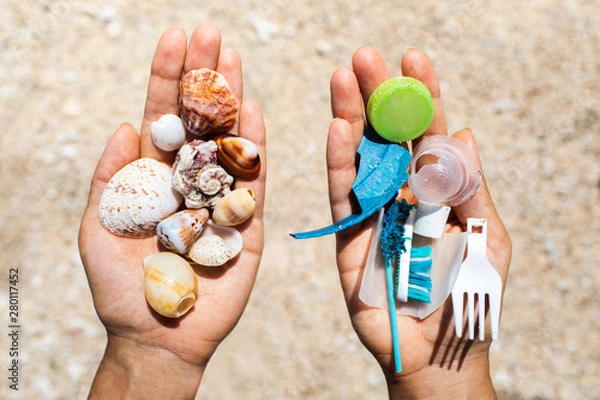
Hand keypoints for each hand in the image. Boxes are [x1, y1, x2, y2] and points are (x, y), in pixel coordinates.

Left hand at [78, 24, 265, 398]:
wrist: (159, 334)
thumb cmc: (122, 286)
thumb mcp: (98, 227)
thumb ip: (111, 177)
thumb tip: (124, 126)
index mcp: (153, 175)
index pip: (161, 116)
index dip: (167, 78)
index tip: (175, 38)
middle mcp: (189, 179)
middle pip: (198, 119)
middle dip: (204, 76)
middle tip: (212, 34)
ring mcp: (220, 197)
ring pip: (228, 140)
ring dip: (233, 99)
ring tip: (235, 57)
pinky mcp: (247, 222)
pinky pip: (252, 181)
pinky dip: (254, 147)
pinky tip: (253, 112)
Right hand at [326, 47, 510, 397]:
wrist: (438, 351)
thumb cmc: (467, 294)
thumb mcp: (484, 234)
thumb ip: (470, 186)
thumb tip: (466, 133)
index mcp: (439, 189)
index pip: (428, 134)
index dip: (422, 97)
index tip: (414, 58)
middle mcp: (403, 194)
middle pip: (387, 137)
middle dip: (377, 96)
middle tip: (364, 57)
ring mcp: (374, 213)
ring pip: (360, 158)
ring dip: (350, 118)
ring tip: (342, 79)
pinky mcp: (349, 237)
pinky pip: (343, 196)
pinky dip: (340, 163)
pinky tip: (338, 130)